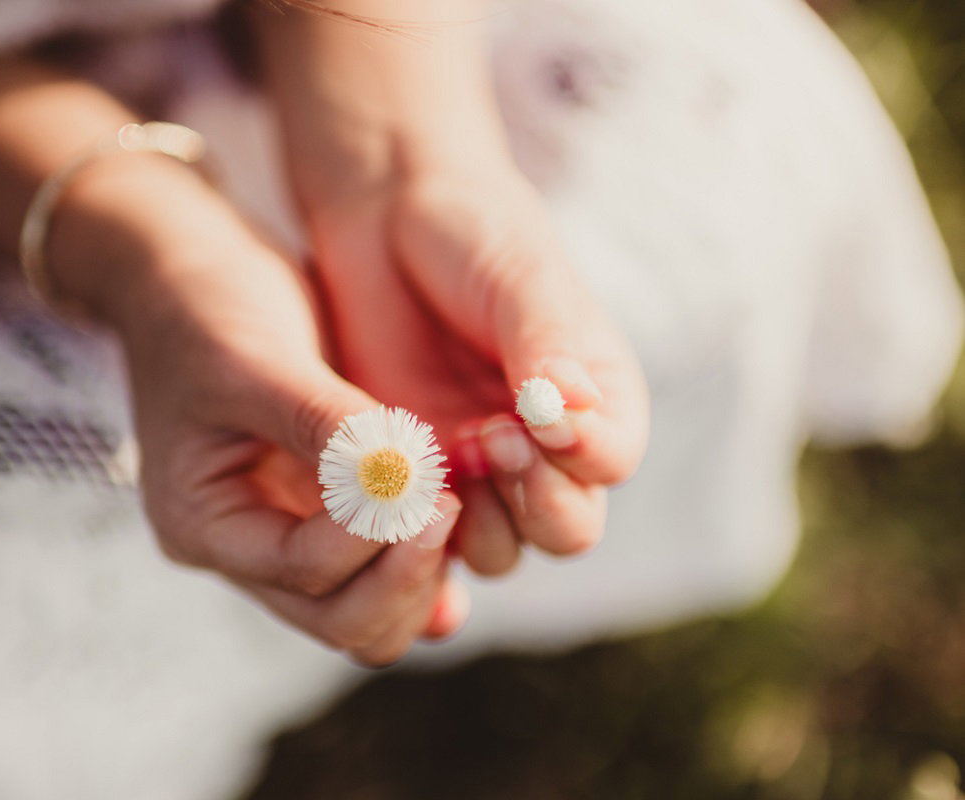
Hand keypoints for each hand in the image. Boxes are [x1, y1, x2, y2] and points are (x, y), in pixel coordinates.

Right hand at [103, 182, 468, 665]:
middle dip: (404, 573)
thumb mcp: (257, 361)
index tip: (426, 478)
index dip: (375, 533)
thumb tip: (400, 481)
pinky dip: (423, 562)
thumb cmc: (204, 310)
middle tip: (449, 503)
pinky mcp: (327, 518)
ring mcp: (288, 538)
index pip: (304, 569)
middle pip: (342, 620)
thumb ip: (326, 426)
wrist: (190, 277)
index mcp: (204, 523)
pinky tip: (458, 525)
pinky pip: (384, 573)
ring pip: (371, 614)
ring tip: (454, 503)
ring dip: (420, 574)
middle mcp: (245, 548)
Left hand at [305, 159, 648, 575]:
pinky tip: (395, 480)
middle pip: (567, 527)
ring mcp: (476, 467)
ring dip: (479, 523)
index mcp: (594, 397)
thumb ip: (547, 344)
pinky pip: (425, 535)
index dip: (582, 455)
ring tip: (445, 453)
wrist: (384, 215)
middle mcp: (544, 446)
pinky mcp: (413, 475)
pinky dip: (416, 526)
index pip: (612, 462)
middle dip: (537, 502)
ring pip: (500, 547)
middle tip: (490, 439)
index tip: (533, 413)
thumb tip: (574, 410)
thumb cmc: (471, 232)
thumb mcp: (521, 276)